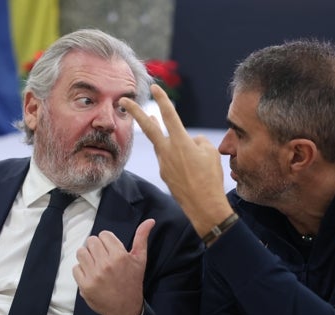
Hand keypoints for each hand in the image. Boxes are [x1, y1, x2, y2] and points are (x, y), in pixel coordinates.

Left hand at [73, 219, 153, 314]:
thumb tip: (150, 220)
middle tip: (102, 257)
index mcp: (120, 256)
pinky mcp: (85, 286)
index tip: (110, 250)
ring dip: (87, 257)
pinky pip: (75, 268)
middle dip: (96, 247)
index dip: (106, 241)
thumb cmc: (133, 282)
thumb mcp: (140, 260)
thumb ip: (142, 238)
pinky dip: (81, 270)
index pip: (103, 235)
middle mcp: (106, 264)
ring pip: (81, 252)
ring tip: (95, 264)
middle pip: (91, 241)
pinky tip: (91, 275)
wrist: (125, 309)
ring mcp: (94, 275)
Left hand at [120, 85, 232, 236]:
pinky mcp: (165, 174)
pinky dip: (174, 155)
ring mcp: (164, 163)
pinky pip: (168, 158)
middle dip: (135, 112)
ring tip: (150, 119)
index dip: (162, 100)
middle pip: (148, 128)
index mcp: (181, 143)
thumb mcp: (210, 153)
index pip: (170, 116)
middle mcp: (168, 151)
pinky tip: (185, 160)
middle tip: (124, 100)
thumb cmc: (211, 178)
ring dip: (156, 131)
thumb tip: (190, 141)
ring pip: (160, 143)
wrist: (204, 205)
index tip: (154, 88)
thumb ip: (198, 141)